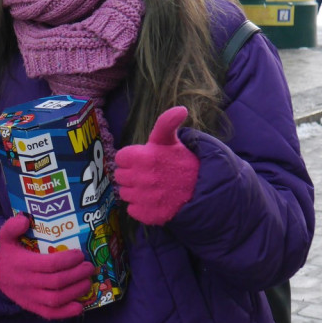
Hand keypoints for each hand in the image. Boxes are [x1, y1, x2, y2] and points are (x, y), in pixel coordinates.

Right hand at [0, 215, 92, 319]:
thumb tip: (24, 220)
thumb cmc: (5, 254)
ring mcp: (30, 297)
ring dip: (76, 291)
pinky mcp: (32, 307)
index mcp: (23, 264)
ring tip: (87, 281)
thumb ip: (12, 226)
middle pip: (57, 282)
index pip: (50, 264)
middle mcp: (27, 282)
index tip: (80, 254)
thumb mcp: (4, 237)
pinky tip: (80, 306)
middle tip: (89, 267)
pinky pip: (50, 313)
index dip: (68, 260)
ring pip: (56, 299)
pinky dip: (67, 312)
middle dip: (77, 275)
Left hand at [114, 106, 199, 225]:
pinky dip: (140, 207)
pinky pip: (132, 210)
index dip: (131, 159)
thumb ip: (166, 124)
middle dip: (131, 174)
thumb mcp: (172, 140)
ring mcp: (144, 197)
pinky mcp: (148, 214)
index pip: (120, 158)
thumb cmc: (182, 162)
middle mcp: (141, 177)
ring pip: (125, 193)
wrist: (202, 191)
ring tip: (152, 187)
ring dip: (134, 191)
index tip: (143, 160)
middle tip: (148, 174)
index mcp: (144, 157)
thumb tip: (181, 108)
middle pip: (119, 176)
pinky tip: (153, 200)